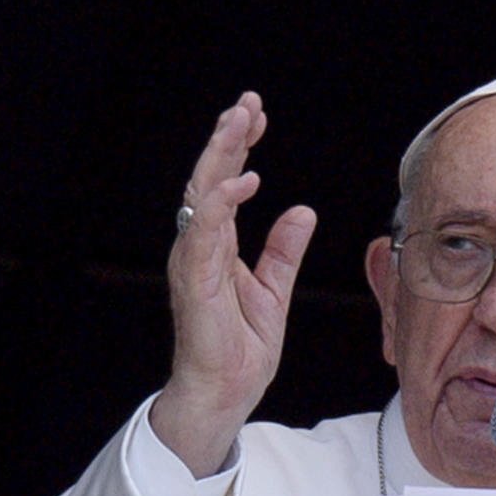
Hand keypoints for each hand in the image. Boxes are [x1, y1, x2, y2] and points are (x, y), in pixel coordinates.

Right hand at [153, 92, 318, 475]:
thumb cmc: (240, 349)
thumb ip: (283, 251)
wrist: (225, 392)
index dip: (239, 147)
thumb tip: (301, 212)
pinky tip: (244, 178)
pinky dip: (223, 202)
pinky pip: (206, 231)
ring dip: (222, 154)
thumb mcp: (275, 290)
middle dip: (228, 137)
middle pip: (210, 177)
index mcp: (217, 245)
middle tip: (247, 103)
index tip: (257, 115)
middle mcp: (200, 245)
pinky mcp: (196, 279)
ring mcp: (194, 260)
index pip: (225, 183)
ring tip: (240, 121)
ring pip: (202, 193)